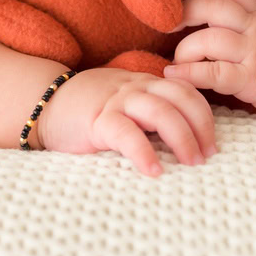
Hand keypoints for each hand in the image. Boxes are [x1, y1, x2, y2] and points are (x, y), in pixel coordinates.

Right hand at [37, 67, 217, 177]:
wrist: (43, 105)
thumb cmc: (86, 110)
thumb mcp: (123, 102)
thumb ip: (147, 113)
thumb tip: (181, 142)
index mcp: (144, 83)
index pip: (185, 91)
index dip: (204, 116)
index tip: (212, 143)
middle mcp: (135, 88)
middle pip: (180, 99)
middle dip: (200, 128)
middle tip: (207, 156)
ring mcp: (116, 102)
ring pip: (161, 112)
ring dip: (182, 139)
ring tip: (191, 163)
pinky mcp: (97, 121)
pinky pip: (127, 134)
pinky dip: (144, 153)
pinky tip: (154, 172)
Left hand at [163, 0, 255, 119]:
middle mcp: (255, 28)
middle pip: (214, 8)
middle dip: (186, 10)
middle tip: (168, 20)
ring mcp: (253, 53)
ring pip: (210, 39)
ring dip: (185, 47)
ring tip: (175, 58)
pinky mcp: (251, 80)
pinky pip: (215, 73)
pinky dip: (191, 73)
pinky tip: (174, 74)